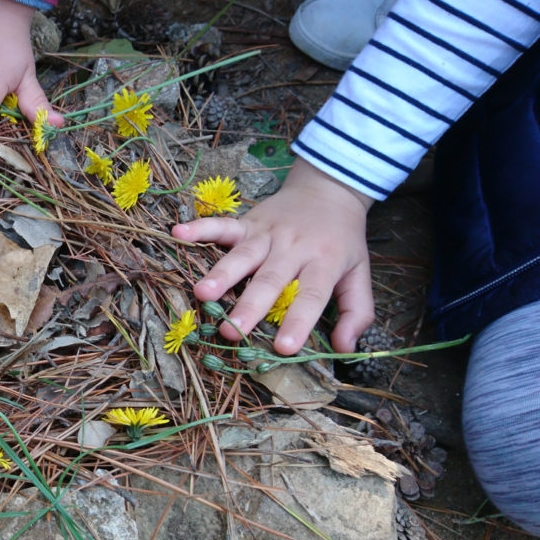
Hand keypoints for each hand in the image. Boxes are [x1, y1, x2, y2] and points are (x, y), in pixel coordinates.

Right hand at [170, 159, 375, 353]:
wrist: (330, 189)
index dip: (298, 321)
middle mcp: (293, 248)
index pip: (312, 295)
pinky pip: (222, 225)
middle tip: (231, 331)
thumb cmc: (341, 241)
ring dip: (221, 274)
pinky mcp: (248, 222)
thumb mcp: (360, 274)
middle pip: (270, 279)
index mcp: (324, 262)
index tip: (284, 348)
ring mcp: (267, 233)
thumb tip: (346, 349)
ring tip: (202, 294)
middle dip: (249, 305)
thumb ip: (357, 312)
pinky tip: (179, 232)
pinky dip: (200, 227)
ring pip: (242, 256)